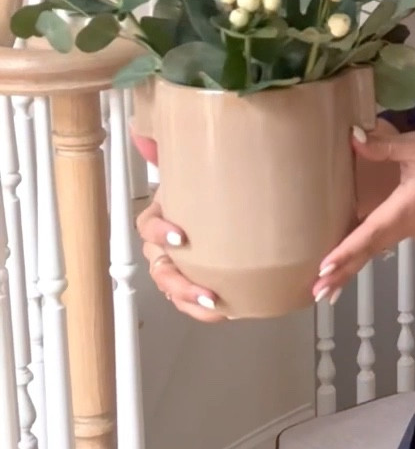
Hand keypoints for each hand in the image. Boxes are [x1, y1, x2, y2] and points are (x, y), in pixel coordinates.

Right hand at [131, 131, 222, 321]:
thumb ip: (173, 148)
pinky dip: (204, 310)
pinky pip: (192, 301)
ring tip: (214, 306)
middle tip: (201, 288)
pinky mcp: (200, 277)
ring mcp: (180, 263)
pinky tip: (225, 312)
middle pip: (158, 267)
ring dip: (188, 300)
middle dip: (176, 282)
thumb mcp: (197, 163)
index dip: (159, 233)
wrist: (235, 192)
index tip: (180, 237)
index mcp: (164, 213)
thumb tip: (145, 136)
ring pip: (173, 288)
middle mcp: (165, 242)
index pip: (148, 225)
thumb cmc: (212, 180)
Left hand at [312, 121, 414, 302]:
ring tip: (324, 288)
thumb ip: (384, 145)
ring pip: (376, 250)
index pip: (373, 231)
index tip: (326, 268)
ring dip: (350, 268)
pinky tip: (346, 262)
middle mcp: (409, 223)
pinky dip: (362, 255)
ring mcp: (412, 226)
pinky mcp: (412, 223)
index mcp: (409, 204)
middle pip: (371, 250)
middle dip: (343, 271)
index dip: (348, 249)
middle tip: (316, 293)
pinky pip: (382, 243)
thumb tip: (352, 138)